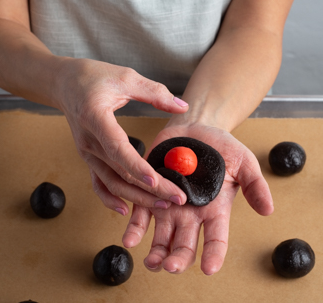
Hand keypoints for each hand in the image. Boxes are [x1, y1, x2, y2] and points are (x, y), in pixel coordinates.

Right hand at [55, 58, 188, 214]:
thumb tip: (182, 106)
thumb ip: (155, 92)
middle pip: (119, 172)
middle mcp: (89, 140)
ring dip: (136, 197)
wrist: (64, 83)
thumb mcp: (125, 77)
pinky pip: (98, 183)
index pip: (118, 148)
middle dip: (149, 189)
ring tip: (162, 205)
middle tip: (177, 198)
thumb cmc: (92, 77)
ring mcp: (86, 152)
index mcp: (95, 118)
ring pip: (111, 183)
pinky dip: (110, 198)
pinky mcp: (88, 157)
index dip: (137, 166)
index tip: (157, 181)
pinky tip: (125, 210)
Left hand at [122, 123, 272, 274]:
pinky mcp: (149, 193)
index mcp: (214, 210)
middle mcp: (190, 214)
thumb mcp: (243, 162)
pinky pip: (140, 214)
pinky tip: (129, 240)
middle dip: (178, 259)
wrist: (194, 129)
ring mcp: (168, 206)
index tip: (209, 268)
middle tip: (171, 267)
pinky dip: (135, 228)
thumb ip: (254, 184)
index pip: (216, 238)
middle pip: (185, 244)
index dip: (214, 255)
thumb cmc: (221, 146)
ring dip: (155, 252)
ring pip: (161, 237)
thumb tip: (268, 210)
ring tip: (151, 262)